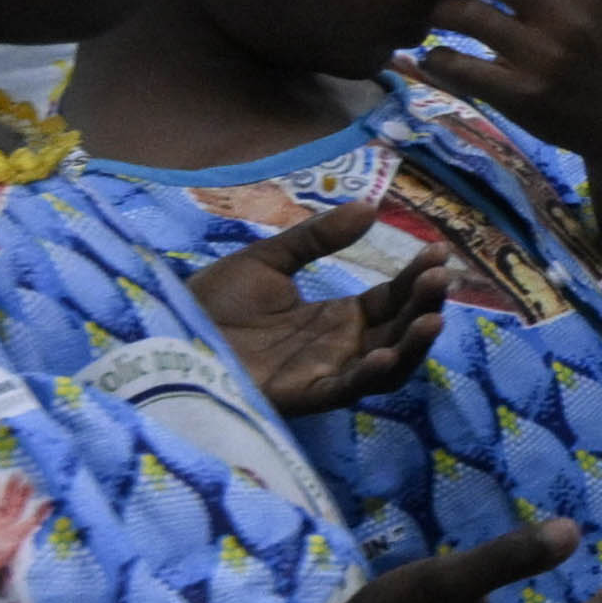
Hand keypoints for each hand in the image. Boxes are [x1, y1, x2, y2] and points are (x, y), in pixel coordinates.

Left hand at [186, 225, 443, 420]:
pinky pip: (345, 390)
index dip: (417, 278)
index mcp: (335, 319)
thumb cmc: (210, 303)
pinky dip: (370, 375)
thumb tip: (369, 207)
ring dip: (413, 345)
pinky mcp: (300, 395)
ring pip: (386, 366)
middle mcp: (338, 348)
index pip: (390, 300)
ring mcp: (323, 373)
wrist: (162, 334)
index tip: (439, 250)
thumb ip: (317, 238)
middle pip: (398, 331)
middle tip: (440, 279)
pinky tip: (387, 352)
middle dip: (424, 307)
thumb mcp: (268, 260)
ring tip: (432, 318)